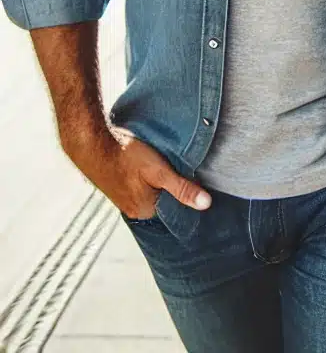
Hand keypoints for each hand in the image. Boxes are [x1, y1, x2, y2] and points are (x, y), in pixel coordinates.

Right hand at [65, 126, 211, 219]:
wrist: (91, 143)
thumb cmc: (125, 156)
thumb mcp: (159, 171)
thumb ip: (182, 188)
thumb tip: (205, 204)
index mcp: (145, 211)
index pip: (176, 208)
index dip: (188, 193)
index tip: (196, 178)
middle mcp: (133, 209)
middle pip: (165, 199)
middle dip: (174, 185)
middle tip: (180, 166)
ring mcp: (123, 198)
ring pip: (153, 190)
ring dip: (161, 178)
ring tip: (164, 162)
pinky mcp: (117, 185)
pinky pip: (140, 184)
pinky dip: (147, 175)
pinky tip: (149, 163)